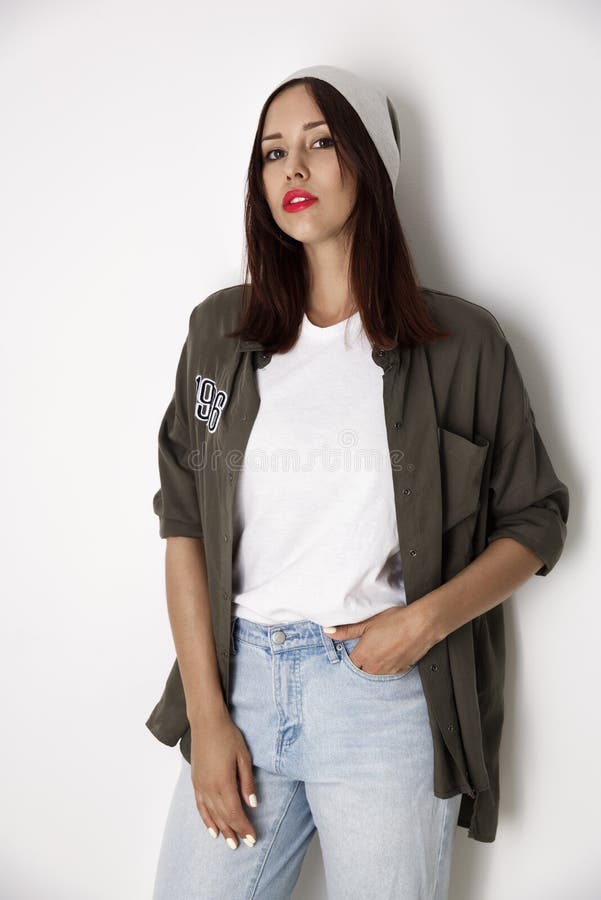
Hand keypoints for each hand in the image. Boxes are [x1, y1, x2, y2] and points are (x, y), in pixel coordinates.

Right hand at [189, 708, 257, 849]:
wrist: (206, 722)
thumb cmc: (228, 736)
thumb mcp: (243, 757)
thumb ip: (247, 783)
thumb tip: (252, 805)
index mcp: (224, 783)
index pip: (235, 813)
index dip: (244, 827)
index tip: (253, 838)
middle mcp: (210, 788)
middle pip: (223, 817)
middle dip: (234, 832)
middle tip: (244, 844)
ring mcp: (200, 785)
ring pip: (211, 814)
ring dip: (221, 829)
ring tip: (229, 843)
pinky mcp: (195, 781)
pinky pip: (200, 806)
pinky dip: (206, 820)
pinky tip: (212, 829)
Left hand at [324, 604, 435, 675]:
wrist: (422, 624)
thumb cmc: (395, 620)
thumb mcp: (367, 622)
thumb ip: (346, 631)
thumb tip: (328, 632)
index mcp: (363, 656)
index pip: (350, 665)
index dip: (351, 656)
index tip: (355, 648)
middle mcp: (374, 667)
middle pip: (362, 670)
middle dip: (363, 661)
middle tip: (369, 646)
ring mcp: (388, 671)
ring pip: (376, 672)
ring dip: (375, 664)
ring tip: (382, 647)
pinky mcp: (401, 670)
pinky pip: (389, 671)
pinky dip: (388, 664)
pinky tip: (392, 651)